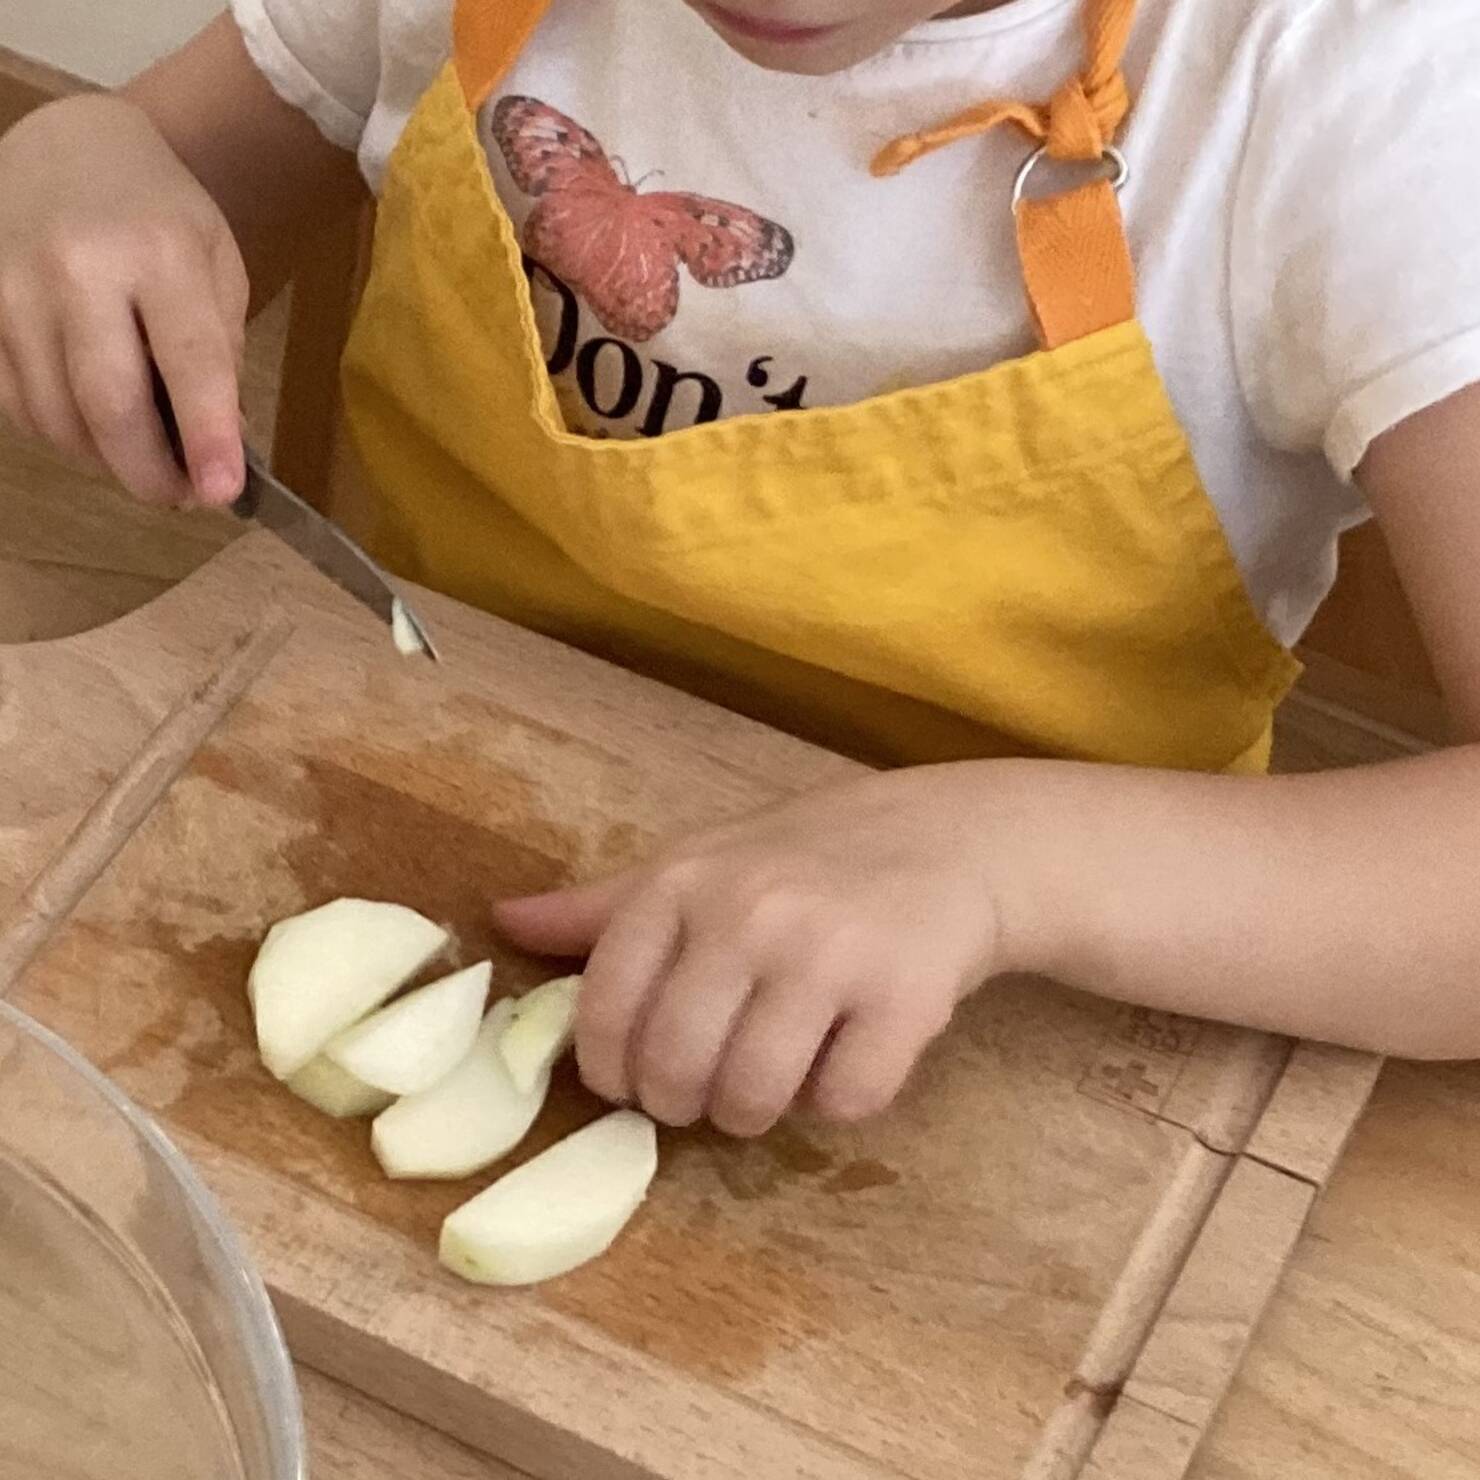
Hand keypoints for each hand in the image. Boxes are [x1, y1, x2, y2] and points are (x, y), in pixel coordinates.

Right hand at [0, 95, 247, 505]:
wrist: (70, 144)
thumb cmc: (159, 214)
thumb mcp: (217, 267)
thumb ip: (220, 355)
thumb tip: (216, 447)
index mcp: (159, 253)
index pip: (189, 364)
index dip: (206, 438)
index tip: (222, 493)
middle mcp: (77, 266)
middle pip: (109, 405)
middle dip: (150, 472)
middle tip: (181, 497)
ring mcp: (11, 284)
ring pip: (55, 416)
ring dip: (104, 459)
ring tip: (141, 458)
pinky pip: (13, 401)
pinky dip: (58, 432)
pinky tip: (90, 424)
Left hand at [494, 765, 1010, 1136]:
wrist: (950, 840)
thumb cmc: (806, 858)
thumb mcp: (699, 862)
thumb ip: (604, 906)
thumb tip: (501, 922)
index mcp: (682, 882)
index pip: (604, 1012)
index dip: (609, 1070)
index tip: (633, 1080)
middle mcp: (748, 913)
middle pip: (673, 1069)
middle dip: (681, 1102)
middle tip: (706, 1088)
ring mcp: (827, 955)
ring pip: (752, 1098)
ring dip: (754, 1113)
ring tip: (770, 1080)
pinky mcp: (904, 999)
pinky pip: (842, 1102)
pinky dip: (837, 1101)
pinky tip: (844, 1057)